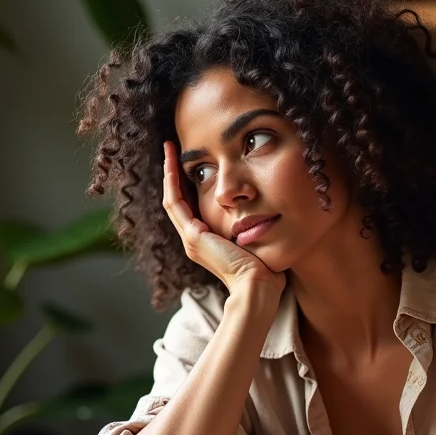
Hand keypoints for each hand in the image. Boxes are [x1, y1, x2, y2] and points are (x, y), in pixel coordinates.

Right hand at [162, 141, 286, 301]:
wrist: (258, 285)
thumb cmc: (264, 268)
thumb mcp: (255, 239)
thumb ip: (253, 225)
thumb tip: (266, 210)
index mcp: (206, 241)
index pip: (190, 206)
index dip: (187, 183)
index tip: (190, 162)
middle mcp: (194, 240)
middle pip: (177, 200)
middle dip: (174, 174)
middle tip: (172, 149)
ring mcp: (190, 239)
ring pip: (172, 198)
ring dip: (169, 173)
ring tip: (169, 150)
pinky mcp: (192, 236)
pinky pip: (175, 202)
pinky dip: (172, 181)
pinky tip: (172, 163)